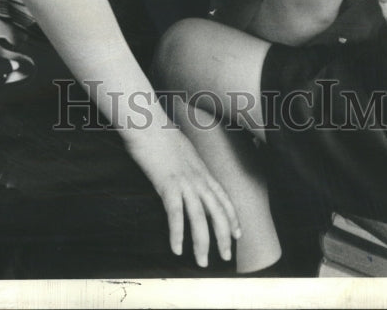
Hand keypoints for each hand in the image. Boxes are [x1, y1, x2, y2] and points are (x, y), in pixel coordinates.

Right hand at [125, 124, 240, 266]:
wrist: (148, 124)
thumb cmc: (160, 134)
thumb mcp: (181, 149)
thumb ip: (187, 164)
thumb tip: (185, 172)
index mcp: (202, 170)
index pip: (223, 197)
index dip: (232, 217)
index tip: (238, 234)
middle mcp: (197, 178)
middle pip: (217, 211)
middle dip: (224, 236)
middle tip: (226, 256)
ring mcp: (184, 182)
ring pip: (199, 217)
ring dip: (202, 243)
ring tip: (202, 262)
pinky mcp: (167, 185)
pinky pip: (175, 214)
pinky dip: (177, 234)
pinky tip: (177, 249)